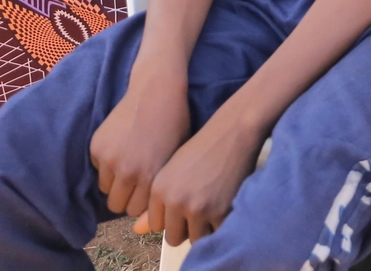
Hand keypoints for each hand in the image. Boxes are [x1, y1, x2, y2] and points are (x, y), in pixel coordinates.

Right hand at [90, 75, 192, 227]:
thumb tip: (146, 215)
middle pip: (116, 205)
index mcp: (149, 176)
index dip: (140, 203)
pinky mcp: (96, 145)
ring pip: (105, 189)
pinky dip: (106, 163)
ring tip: (128, 164)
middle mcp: (126, 170)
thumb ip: (159, 187)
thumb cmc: (174, 123)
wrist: (156, 89)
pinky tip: (122, 147)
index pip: (134, 210)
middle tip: (134, 183)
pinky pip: (98, 167)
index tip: (145, 193)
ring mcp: (109, 157)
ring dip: (115, 181)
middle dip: (125, 197)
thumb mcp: (174, 158)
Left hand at [137, 111, 263, 246]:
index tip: (183, 205)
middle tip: (199, 210)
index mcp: (159, 189)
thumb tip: (136, 231)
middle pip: (173, 237)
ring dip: (203, 229)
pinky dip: (219, 225)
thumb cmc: (203, 148)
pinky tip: (223, 205)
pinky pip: (215, 234)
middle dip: (185, 228)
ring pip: (194, 239)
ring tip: (211, 209)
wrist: (234, 132)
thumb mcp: (173, 171)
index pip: (156, 225)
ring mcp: (197, 207)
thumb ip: (157, 203)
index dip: (170, 218)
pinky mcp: (220, 212)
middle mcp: (174, 200)